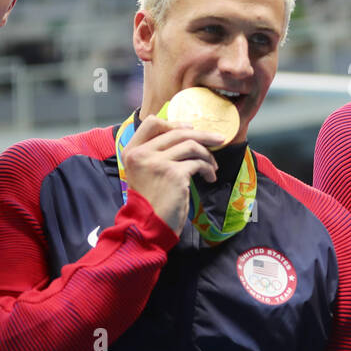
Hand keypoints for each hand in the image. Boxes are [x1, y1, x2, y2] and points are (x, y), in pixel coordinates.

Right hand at [121, 116, 226, 234]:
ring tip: (213, 166)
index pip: (152, 123)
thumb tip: (184, 135)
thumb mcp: (144, 172)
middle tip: (218, 139)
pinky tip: (210, 177)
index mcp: (132, 151)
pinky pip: (198, 163)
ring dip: (207, 155)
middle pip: (177, 132)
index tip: (191, 129)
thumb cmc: (150, 202)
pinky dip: (208, 169)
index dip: (174, 123)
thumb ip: (155, 153)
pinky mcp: (174, 174)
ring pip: (191, 145)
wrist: (148, 227)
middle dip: (202, 135)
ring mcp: (157, 162)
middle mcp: (142, 154)